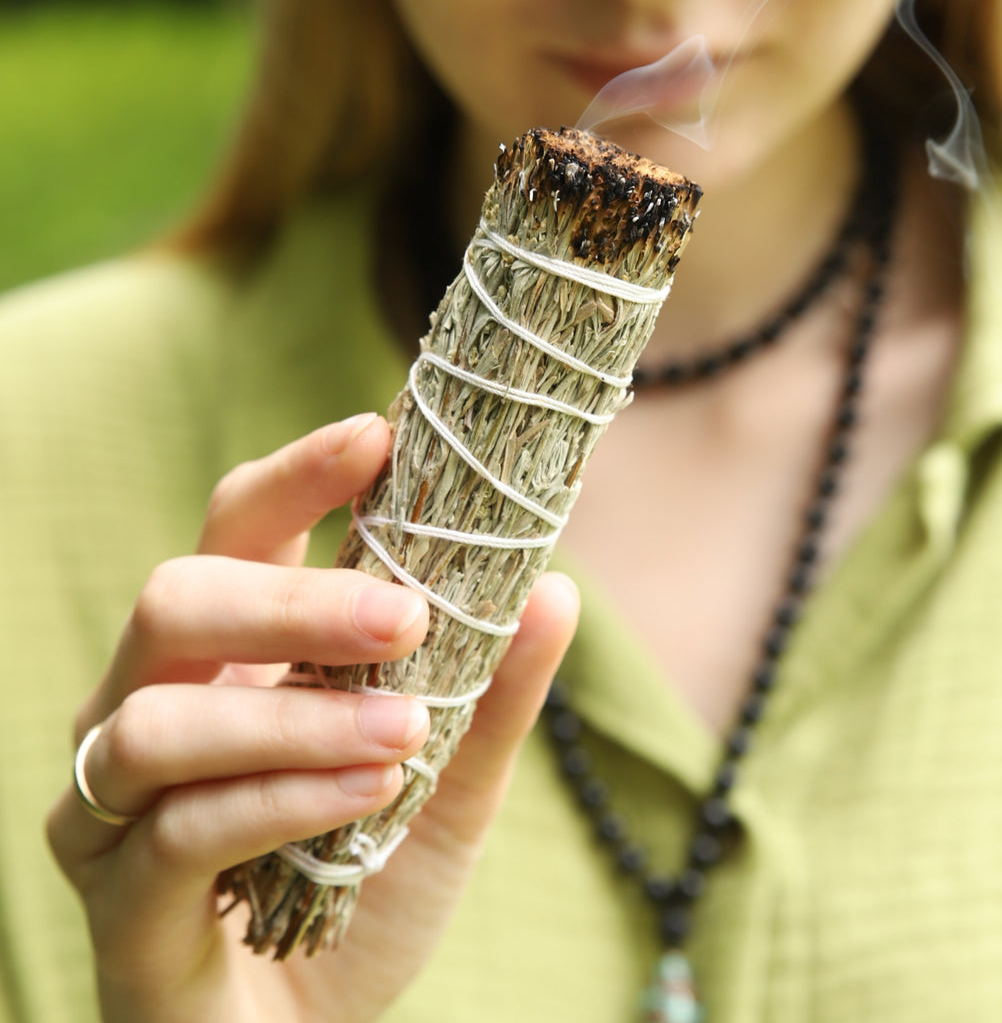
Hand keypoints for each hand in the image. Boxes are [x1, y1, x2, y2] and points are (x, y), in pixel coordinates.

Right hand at [47, 413, 578, 1021]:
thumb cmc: (361, 897)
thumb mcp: (448, 790)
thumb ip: (492, 697)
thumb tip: (555, 591)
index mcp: (231, 660)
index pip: (238, 529)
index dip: (298, 474)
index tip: (381, 435)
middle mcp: (151, 707)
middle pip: (177, 598)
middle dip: (292, 598)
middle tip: (409, 614)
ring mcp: (116, 803)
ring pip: (160, 717)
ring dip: (296, 716)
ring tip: (406, 732)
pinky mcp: (116, 897)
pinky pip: (178, 830)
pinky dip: (282, 802)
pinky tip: (369, 799)